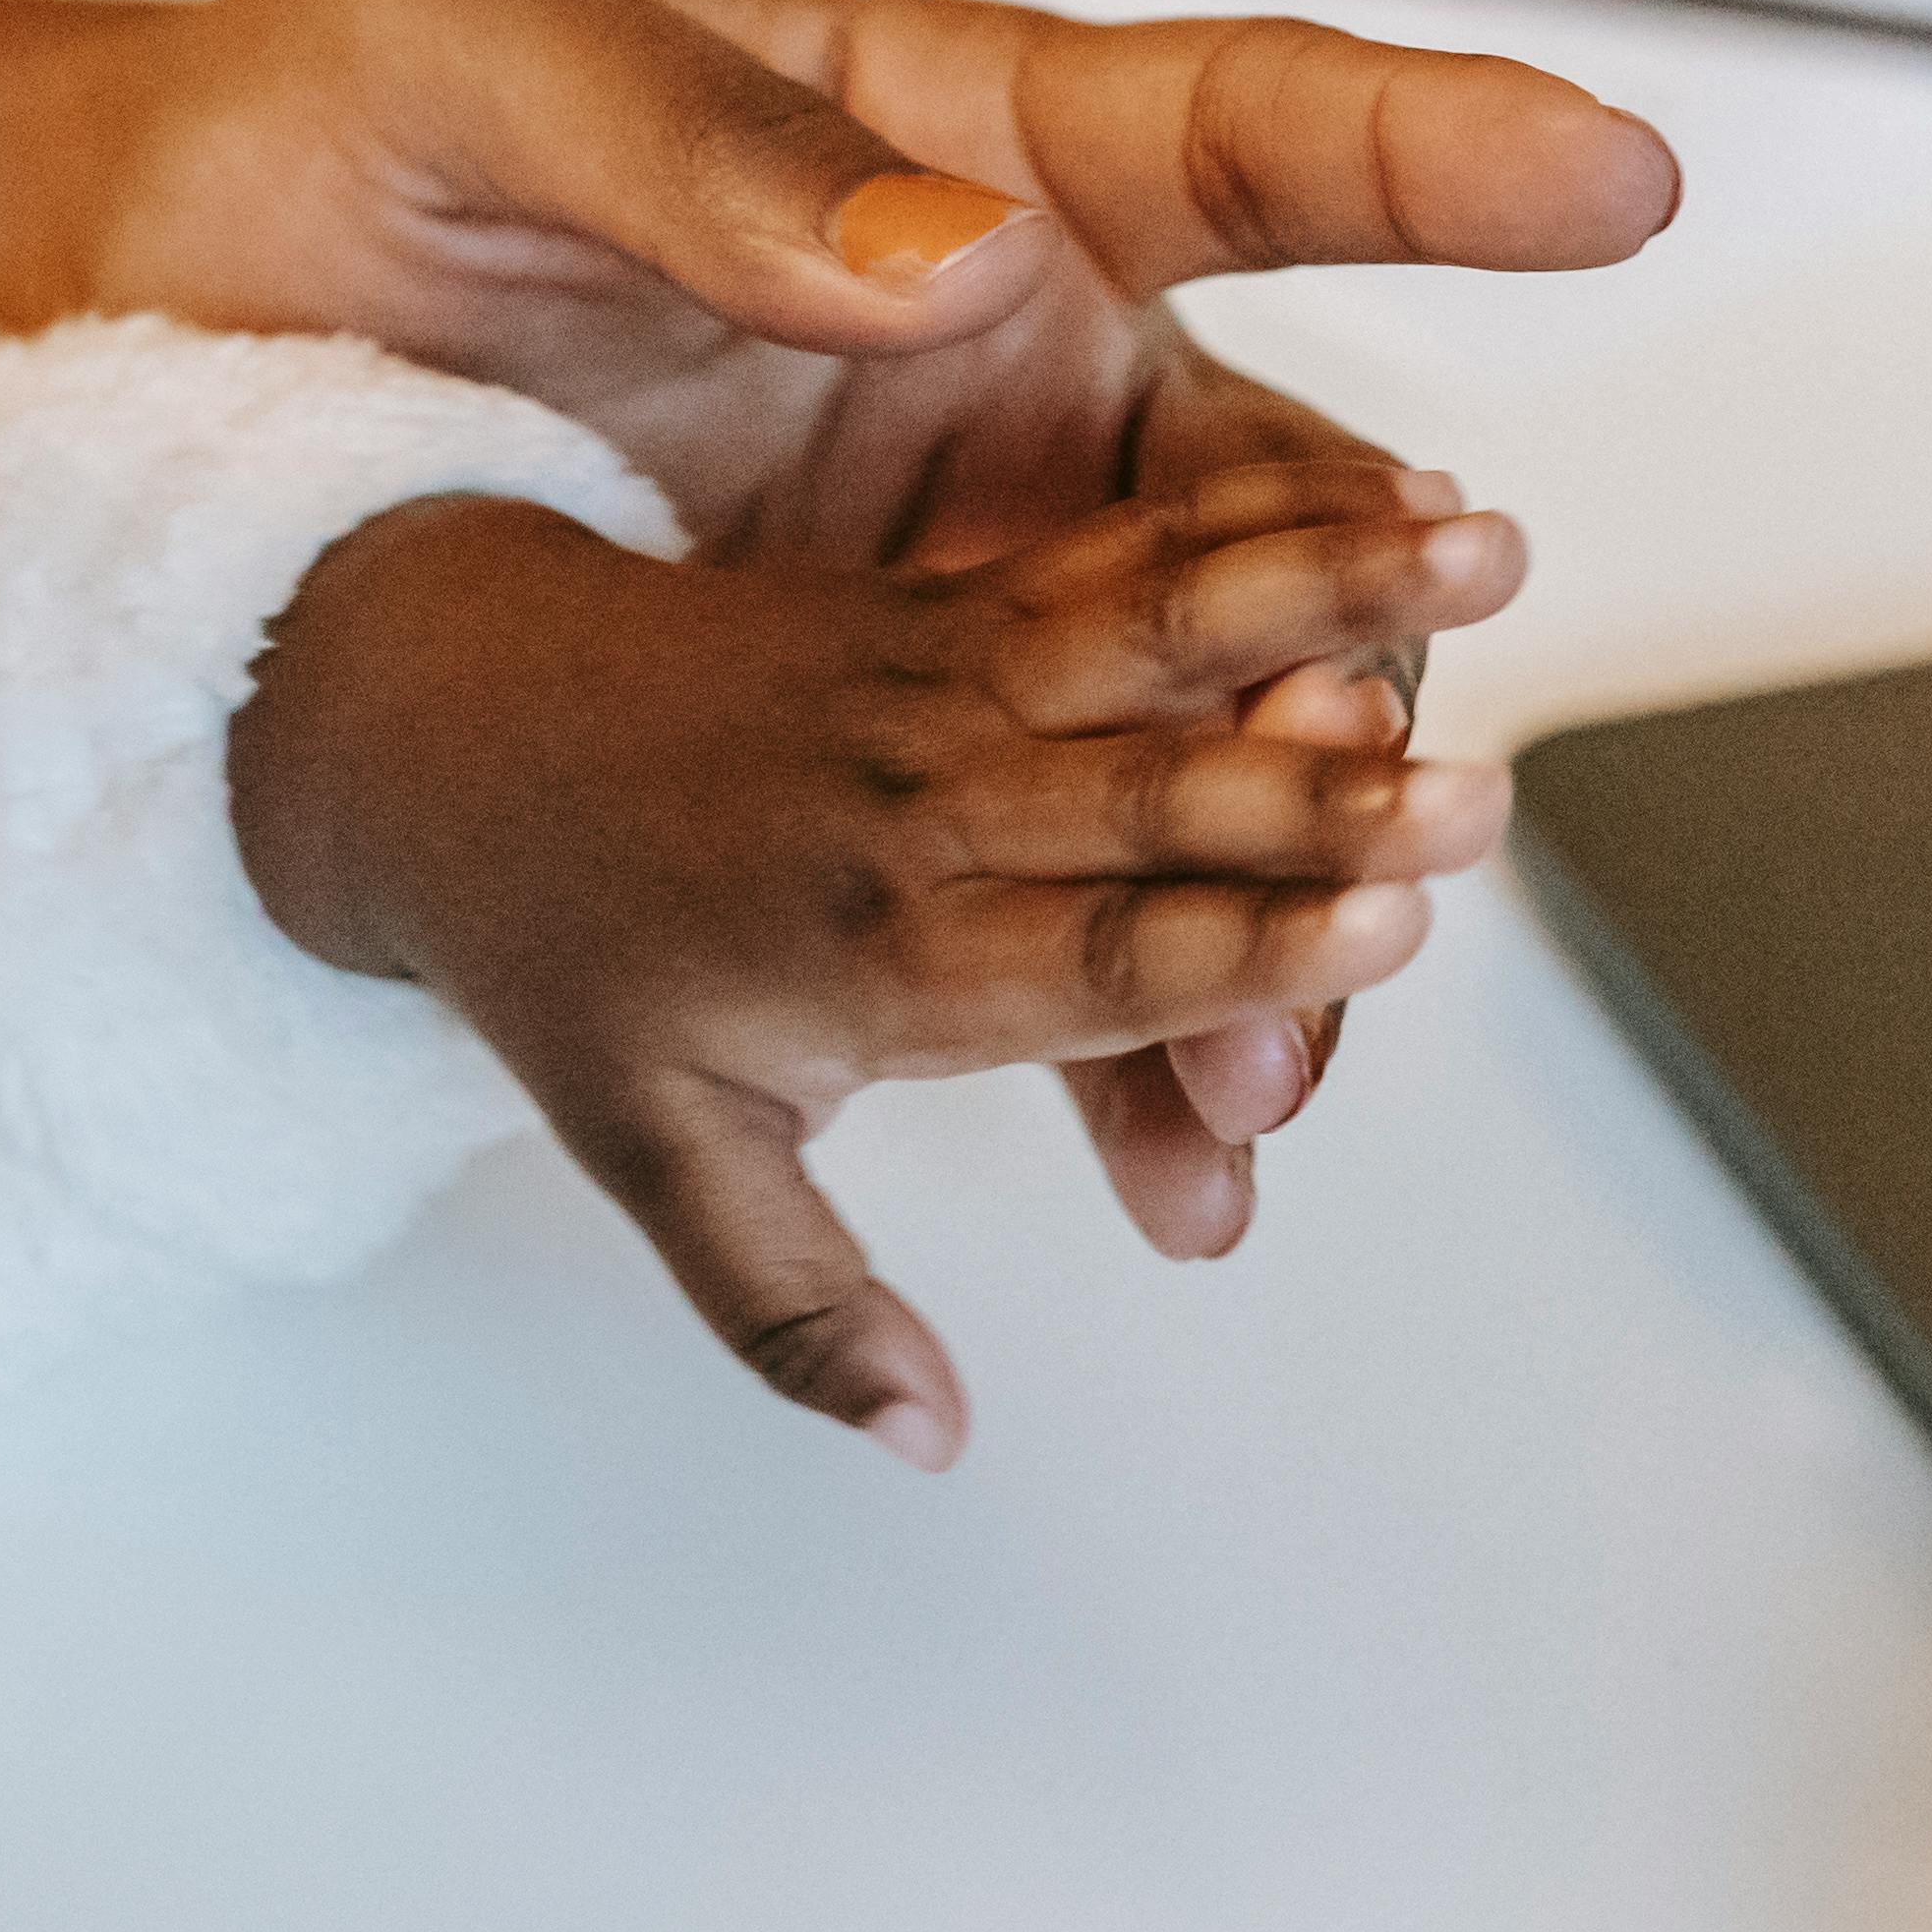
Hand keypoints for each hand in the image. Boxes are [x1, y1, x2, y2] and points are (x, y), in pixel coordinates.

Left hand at [0, 0, 1679, 1228]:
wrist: (142, 358)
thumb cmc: (309, 141)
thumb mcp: (458, 69)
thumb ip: (698, 144)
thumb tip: (947, 259)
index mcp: (945, 149)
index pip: (1235, 126)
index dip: (1437, 138)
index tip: (1610, 167)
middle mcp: (1007, 346)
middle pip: (1281, 512)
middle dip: (1359, 694)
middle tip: (1400, 826)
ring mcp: (962, 532)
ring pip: (1206, 729)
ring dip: (1263, 910)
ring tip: (1258, 1086)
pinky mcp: (886, 695)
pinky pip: (1065, 854)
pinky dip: (1125, 1003)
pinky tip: (1158, 1134)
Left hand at [224, 460, 1530, 1461]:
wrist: (444, 728)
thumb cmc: (569, 959)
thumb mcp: (655, 1161)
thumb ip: (797, 1310)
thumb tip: (930, 1441)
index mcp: (871, 961)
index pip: (1094, 966)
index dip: (1244, 953)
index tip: (1384, 934)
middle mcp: (923, 810)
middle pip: (1153, 803)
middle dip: (1322, 800)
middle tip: (1475, 795)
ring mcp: (944, 683)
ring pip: (1159, 633)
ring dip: (1331, 596)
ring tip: (1487, 554)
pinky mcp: (957, 598)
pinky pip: (1121, 548)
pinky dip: (1264, 516)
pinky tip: (1399, 491)